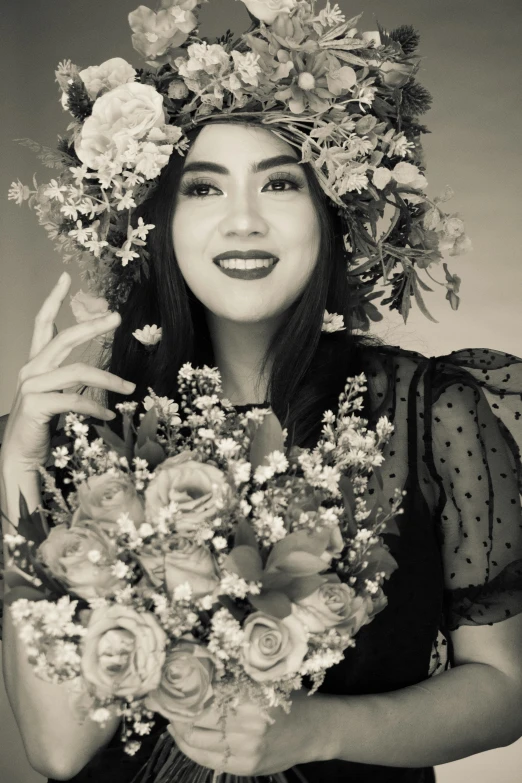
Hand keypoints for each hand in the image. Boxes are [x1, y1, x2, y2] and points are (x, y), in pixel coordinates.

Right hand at [1, 272, 134, 471]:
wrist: (20, 456)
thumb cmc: (42, 425)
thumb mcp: (56, 394)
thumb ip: (68, 377)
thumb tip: (97, 370)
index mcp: (35, 363)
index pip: (43, 323)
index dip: (53, 299)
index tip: (65, 277)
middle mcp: (30, 369)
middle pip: (64, 338)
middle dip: (92, 326)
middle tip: (117, 317)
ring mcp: (31, 386)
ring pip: (77, 371)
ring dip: (109, 379)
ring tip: (130, 388)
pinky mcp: (37, 405)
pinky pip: (75, 400)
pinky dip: (97, 406)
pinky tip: (110, 415)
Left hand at [169, 690, 335, 775]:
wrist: (313, 729)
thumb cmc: (286, 697)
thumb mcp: (263, 680)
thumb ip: (233, 678)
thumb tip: (194, 665)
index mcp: (250, 698)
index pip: (202, 697)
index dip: (178, 694)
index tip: (160, 687)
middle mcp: (247, 727)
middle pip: (195, 720)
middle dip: (173, 711)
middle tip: (159, 700)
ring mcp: (245, 751)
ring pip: (196, 742)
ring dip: (178, 730)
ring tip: (170, 716)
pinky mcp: (244, 767)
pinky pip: (207, 759)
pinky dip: (190, 747)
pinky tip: (184, 735)